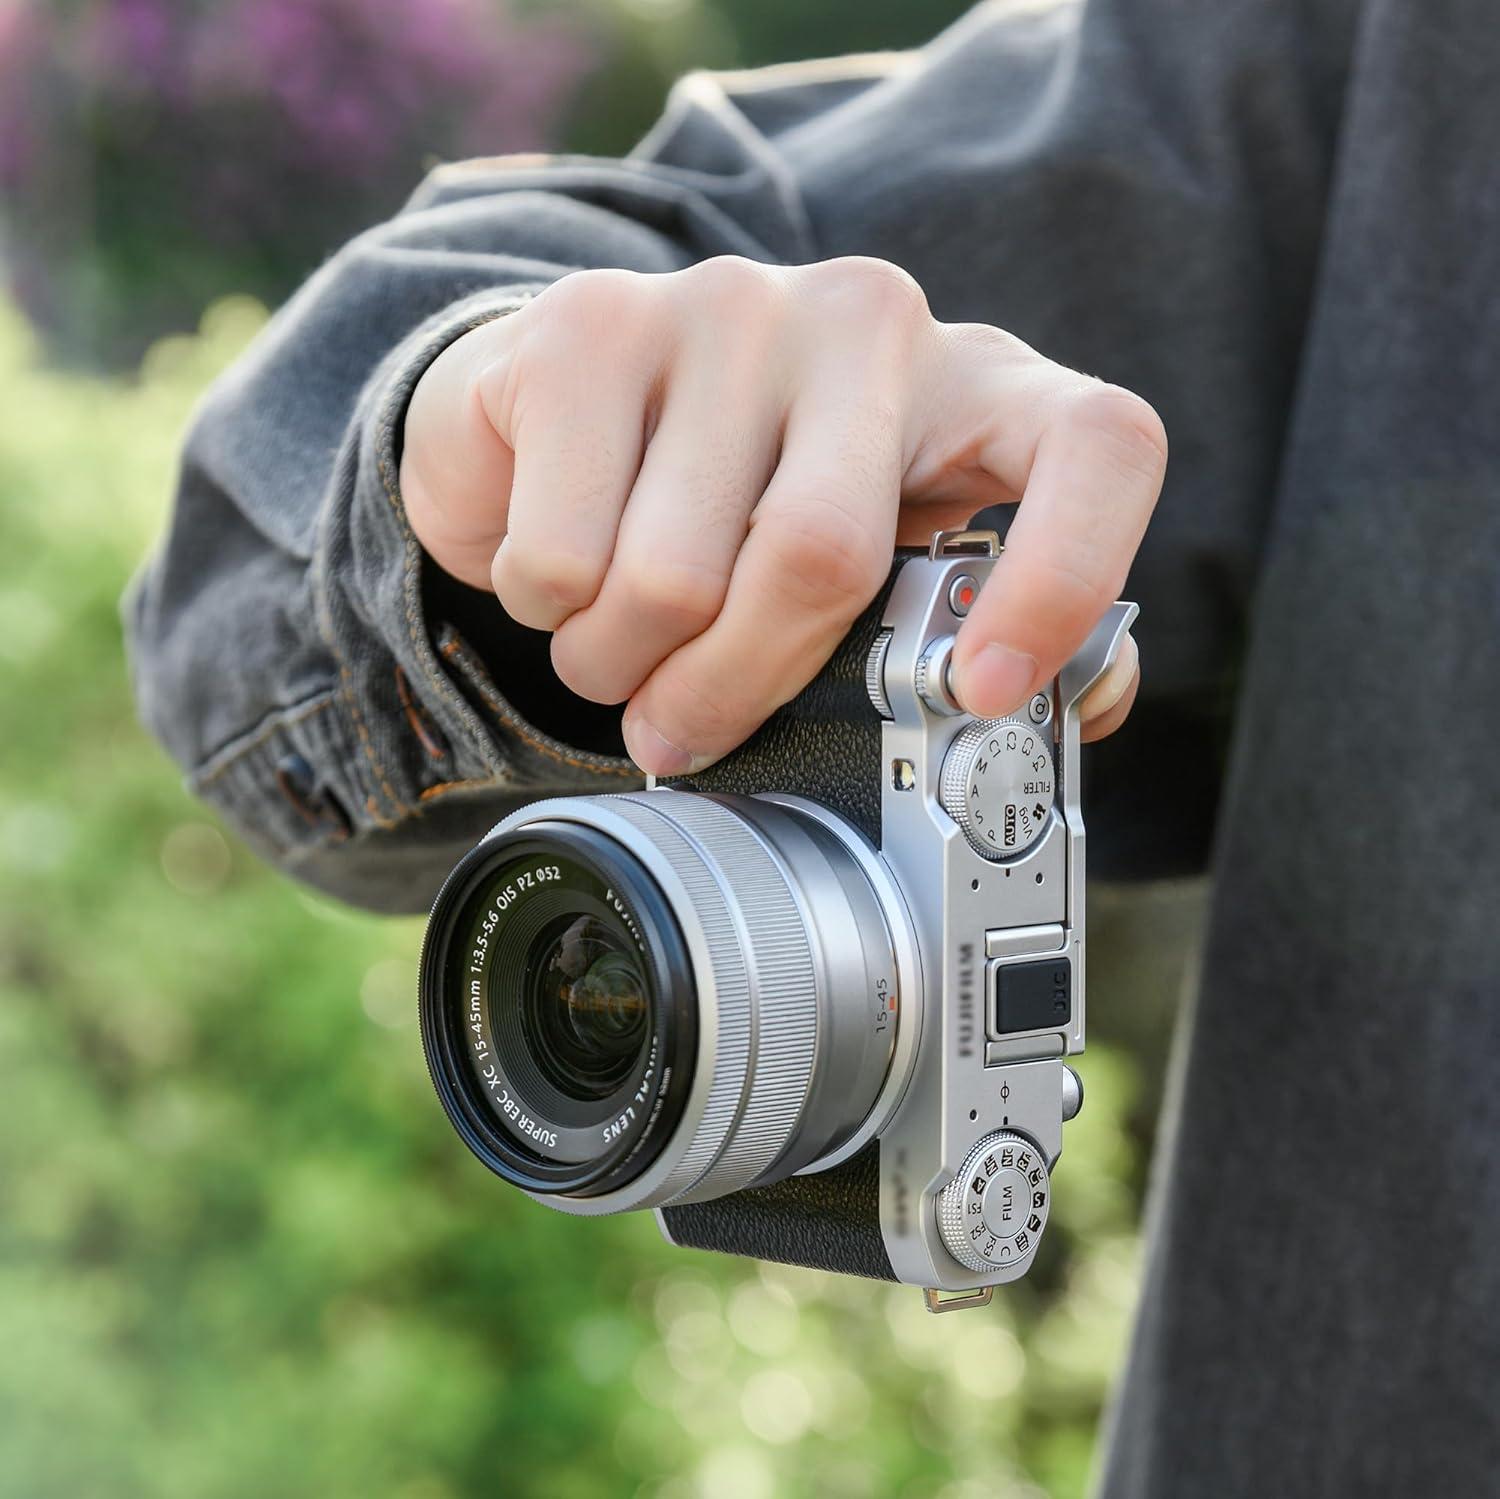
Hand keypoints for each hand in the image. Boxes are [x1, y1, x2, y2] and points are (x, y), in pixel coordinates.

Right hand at [400, 257, 1164, 773]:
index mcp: (978, 388)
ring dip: (621, 664)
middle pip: (821, 559)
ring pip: (671, 578)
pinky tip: (559, 569)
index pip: (1097, 444)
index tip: (981, 693)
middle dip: (734, 688)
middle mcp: (870, 325)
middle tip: (683, 727)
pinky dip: (544, 612)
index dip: (1065, 582)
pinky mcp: (590, 323)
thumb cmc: (750, 500)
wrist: (573, 402)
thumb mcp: (883, 554)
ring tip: (616, 639)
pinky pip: (561, 556)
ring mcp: (728, 308)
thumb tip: (1079, 703)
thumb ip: (974, 621)